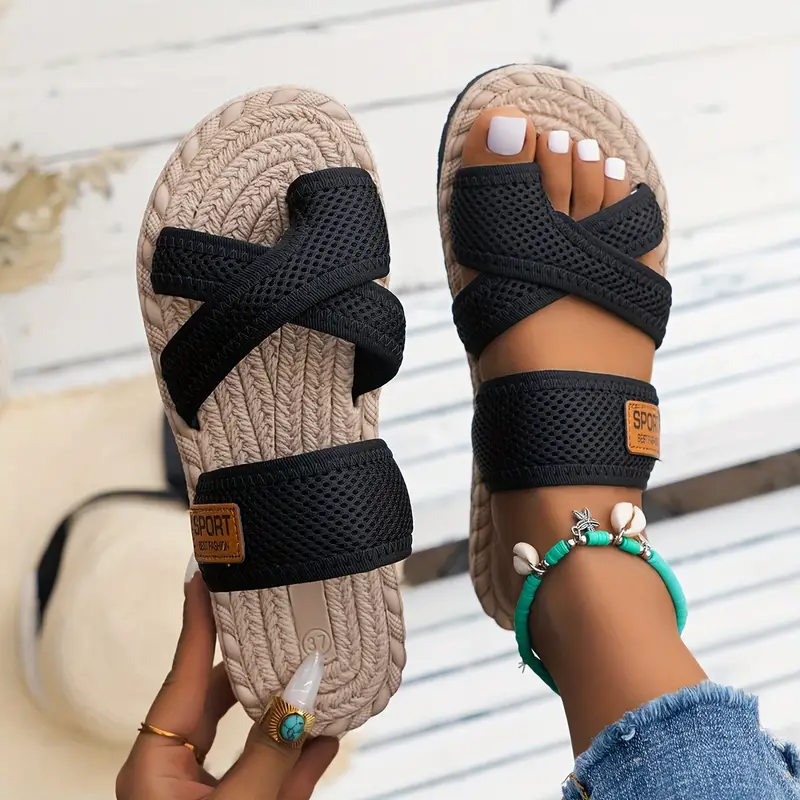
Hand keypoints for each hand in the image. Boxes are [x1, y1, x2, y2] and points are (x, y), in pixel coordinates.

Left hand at [116, 571, 337, 798]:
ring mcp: (207, 795)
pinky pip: (268, 778)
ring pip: (250, 740)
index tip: (204, 574)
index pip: (182, 676)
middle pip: (219, 699)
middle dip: (258, 665)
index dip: (197, 622)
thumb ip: (272, 751)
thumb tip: (306, 687)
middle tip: (282, 620)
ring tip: (318, 678)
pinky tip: (327, 739)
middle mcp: (175, 775)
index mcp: (153, 767)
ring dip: (287, 716)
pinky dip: (298, 761)